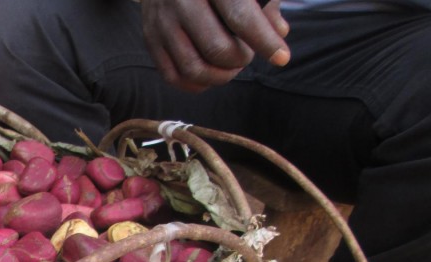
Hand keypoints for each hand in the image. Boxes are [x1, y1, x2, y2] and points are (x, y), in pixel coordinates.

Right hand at [141, 0, 289, 91]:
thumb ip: (264, 2)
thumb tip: (280, 31)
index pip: (241, 17)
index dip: (264, 41)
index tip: (281, 58)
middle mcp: (182, 1)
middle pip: (217, 49)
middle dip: (240, 60)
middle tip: (246, 54)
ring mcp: (162, 23)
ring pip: (194, 68)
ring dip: (220, 76)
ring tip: (230, 67)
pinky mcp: (150, 39)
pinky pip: (173, 76)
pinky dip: (196, 84)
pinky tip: (210, 76)